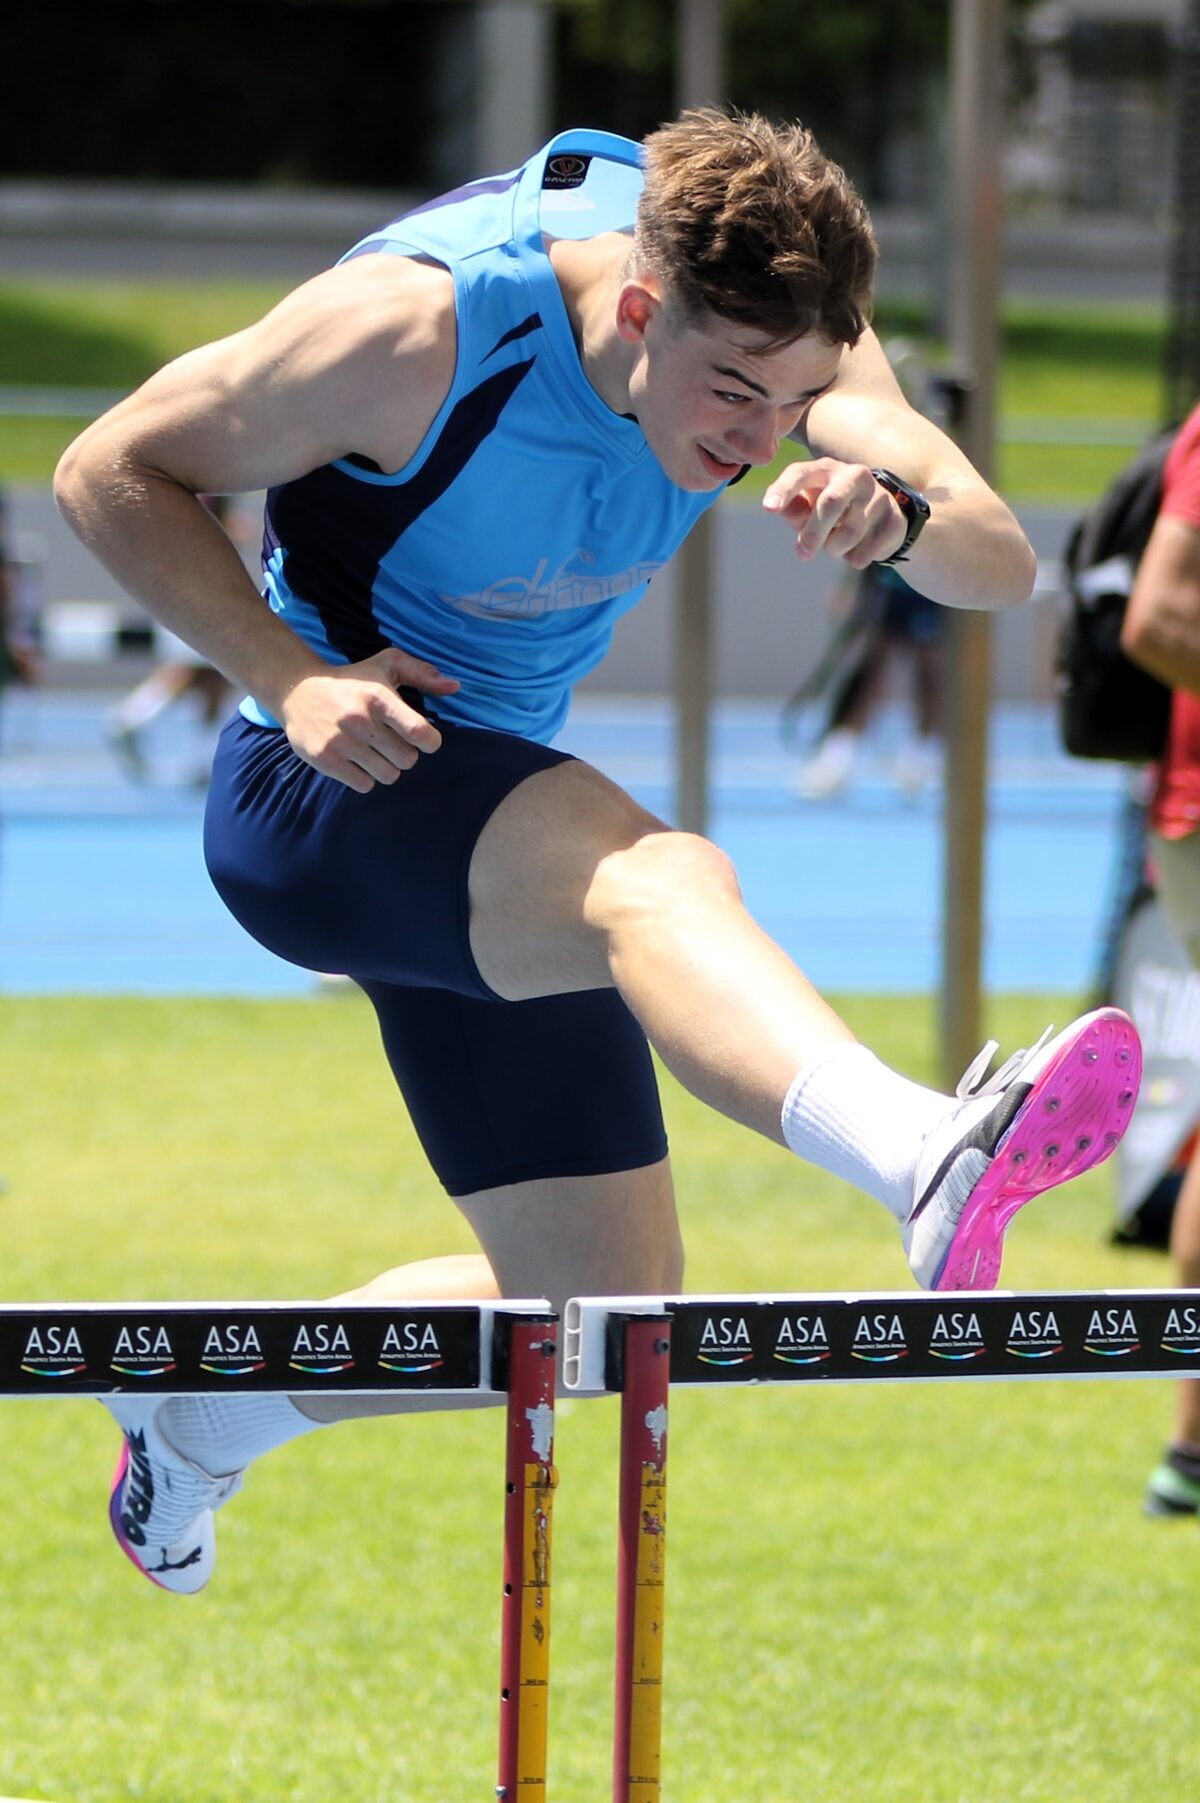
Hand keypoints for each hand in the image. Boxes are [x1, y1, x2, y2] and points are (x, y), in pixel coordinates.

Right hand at [279, 647, 459, 791]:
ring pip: (388, 776)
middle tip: (389, 742)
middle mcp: (359, 720)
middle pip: (407, 760)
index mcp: (378, 697)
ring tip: (372, 750)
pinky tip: (356, 760)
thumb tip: (455, 687)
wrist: (297, 691)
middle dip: (403, 754)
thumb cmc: (352, 680)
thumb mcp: (386, 665)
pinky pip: (364, 785)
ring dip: (385, 767)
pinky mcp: (325, 760)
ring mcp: (341, 742)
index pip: (420, 733)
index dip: (429, 741)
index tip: (422, 738)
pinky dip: (365, 777)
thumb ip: (422, 674)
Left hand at [762, 460, 905, 568]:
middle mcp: (855, 476)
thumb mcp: (809, 507)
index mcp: (827, 469)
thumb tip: (780, 509)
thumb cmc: (833, 511)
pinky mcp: (894, 520)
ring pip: (849, 533)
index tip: (768, 508)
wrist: (883, 517)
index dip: (784, 490)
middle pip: (831, 502)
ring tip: (835, 545)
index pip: (801, 473)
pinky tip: (857, 547)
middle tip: (802, 554)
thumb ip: (792, 509)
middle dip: (813, 533)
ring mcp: (879, 496)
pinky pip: (865, 552)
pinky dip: (853, 558)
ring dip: (834, 549)